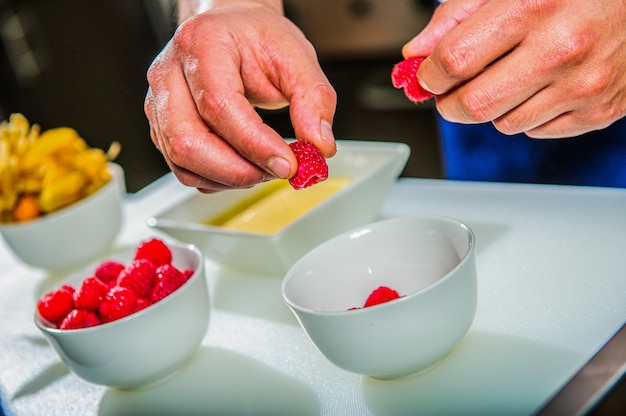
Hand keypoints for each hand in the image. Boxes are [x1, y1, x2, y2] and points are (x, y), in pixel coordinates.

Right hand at [144, 2, 335, 191]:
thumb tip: (320, 146)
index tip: (287, 163)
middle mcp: (170, 74)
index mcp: (202, 44)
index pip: (218, 104)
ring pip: (183, 162)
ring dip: (229, 178)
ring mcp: (159, 103)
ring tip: (264, 166)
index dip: (253, 143)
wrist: (230, 31)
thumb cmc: (256, 39)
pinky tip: (243, 166)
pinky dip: (217, 179)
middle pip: (188, 141)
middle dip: (239, 170)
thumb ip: (314, 99)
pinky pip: (184, 169)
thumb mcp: (296, 57)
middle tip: (278, 169)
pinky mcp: (162, 128)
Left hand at [403, 0, 625, 137]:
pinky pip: (536, 131)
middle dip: (449, 103)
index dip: (428, 75)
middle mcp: (560, 49)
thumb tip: (415, 53)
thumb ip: (456, 16)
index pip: (454, 61)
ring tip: (511, 75)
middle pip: (473, 106)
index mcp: (533, 6)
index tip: (426, 76)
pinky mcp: (599, 111)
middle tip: (451, 90)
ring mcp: (583, 85)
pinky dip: (527, 114)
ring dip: (493, 107)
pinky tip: (542, 86)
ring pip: (503, 124)